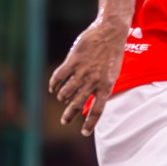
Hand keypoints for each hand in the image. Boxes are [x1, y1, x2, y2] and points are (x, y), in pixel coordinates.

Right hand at [49, 21, 127, 135]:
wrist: (110, 32)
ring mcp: (82, 71)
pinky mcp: (72, 61)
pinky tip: (53, 87)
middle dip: (70, 115)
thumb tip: (92, 100)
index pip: (98, 109)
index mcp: (106, 85)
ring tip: (62, 97)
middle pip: (79, 104)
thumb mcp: (113, 73)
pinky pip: (59, 77)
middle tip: (64, 122)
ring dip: (62, 97)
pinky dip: (54, 84)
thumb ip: (102, 86)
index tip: (84, 133)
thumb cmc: (112, 53)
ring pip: (66, 92)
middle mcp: (94, 81)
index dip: (91, 122)